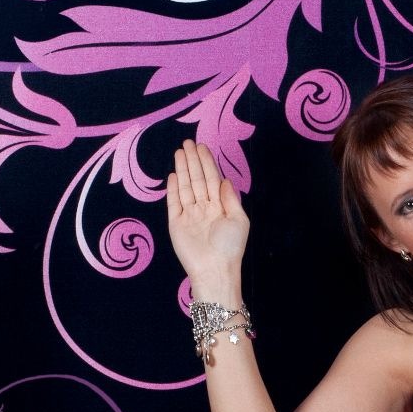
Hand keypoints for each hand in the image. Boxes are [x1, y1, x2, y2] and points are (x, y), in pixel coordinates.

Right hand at [166, 139, 248, 295]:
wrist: (215, 269)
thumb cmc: (230, 247)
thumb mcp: (239, 220)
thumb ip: (230, 199)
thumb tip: (225, 180)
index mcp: (220, 206)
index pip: (212, 179)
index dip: (207, 163)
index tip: (202, 147)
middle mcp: (204, 208)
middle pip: (197, 179)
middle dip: (193, 161)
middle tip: (188, 142)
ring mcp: (189, 215)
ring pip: (185, 187)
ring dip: (183, 169)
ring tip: (180, 152)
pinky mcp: (176, 223)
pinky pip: (173, 202)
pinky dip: (173, 188)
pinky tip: (173, 175)